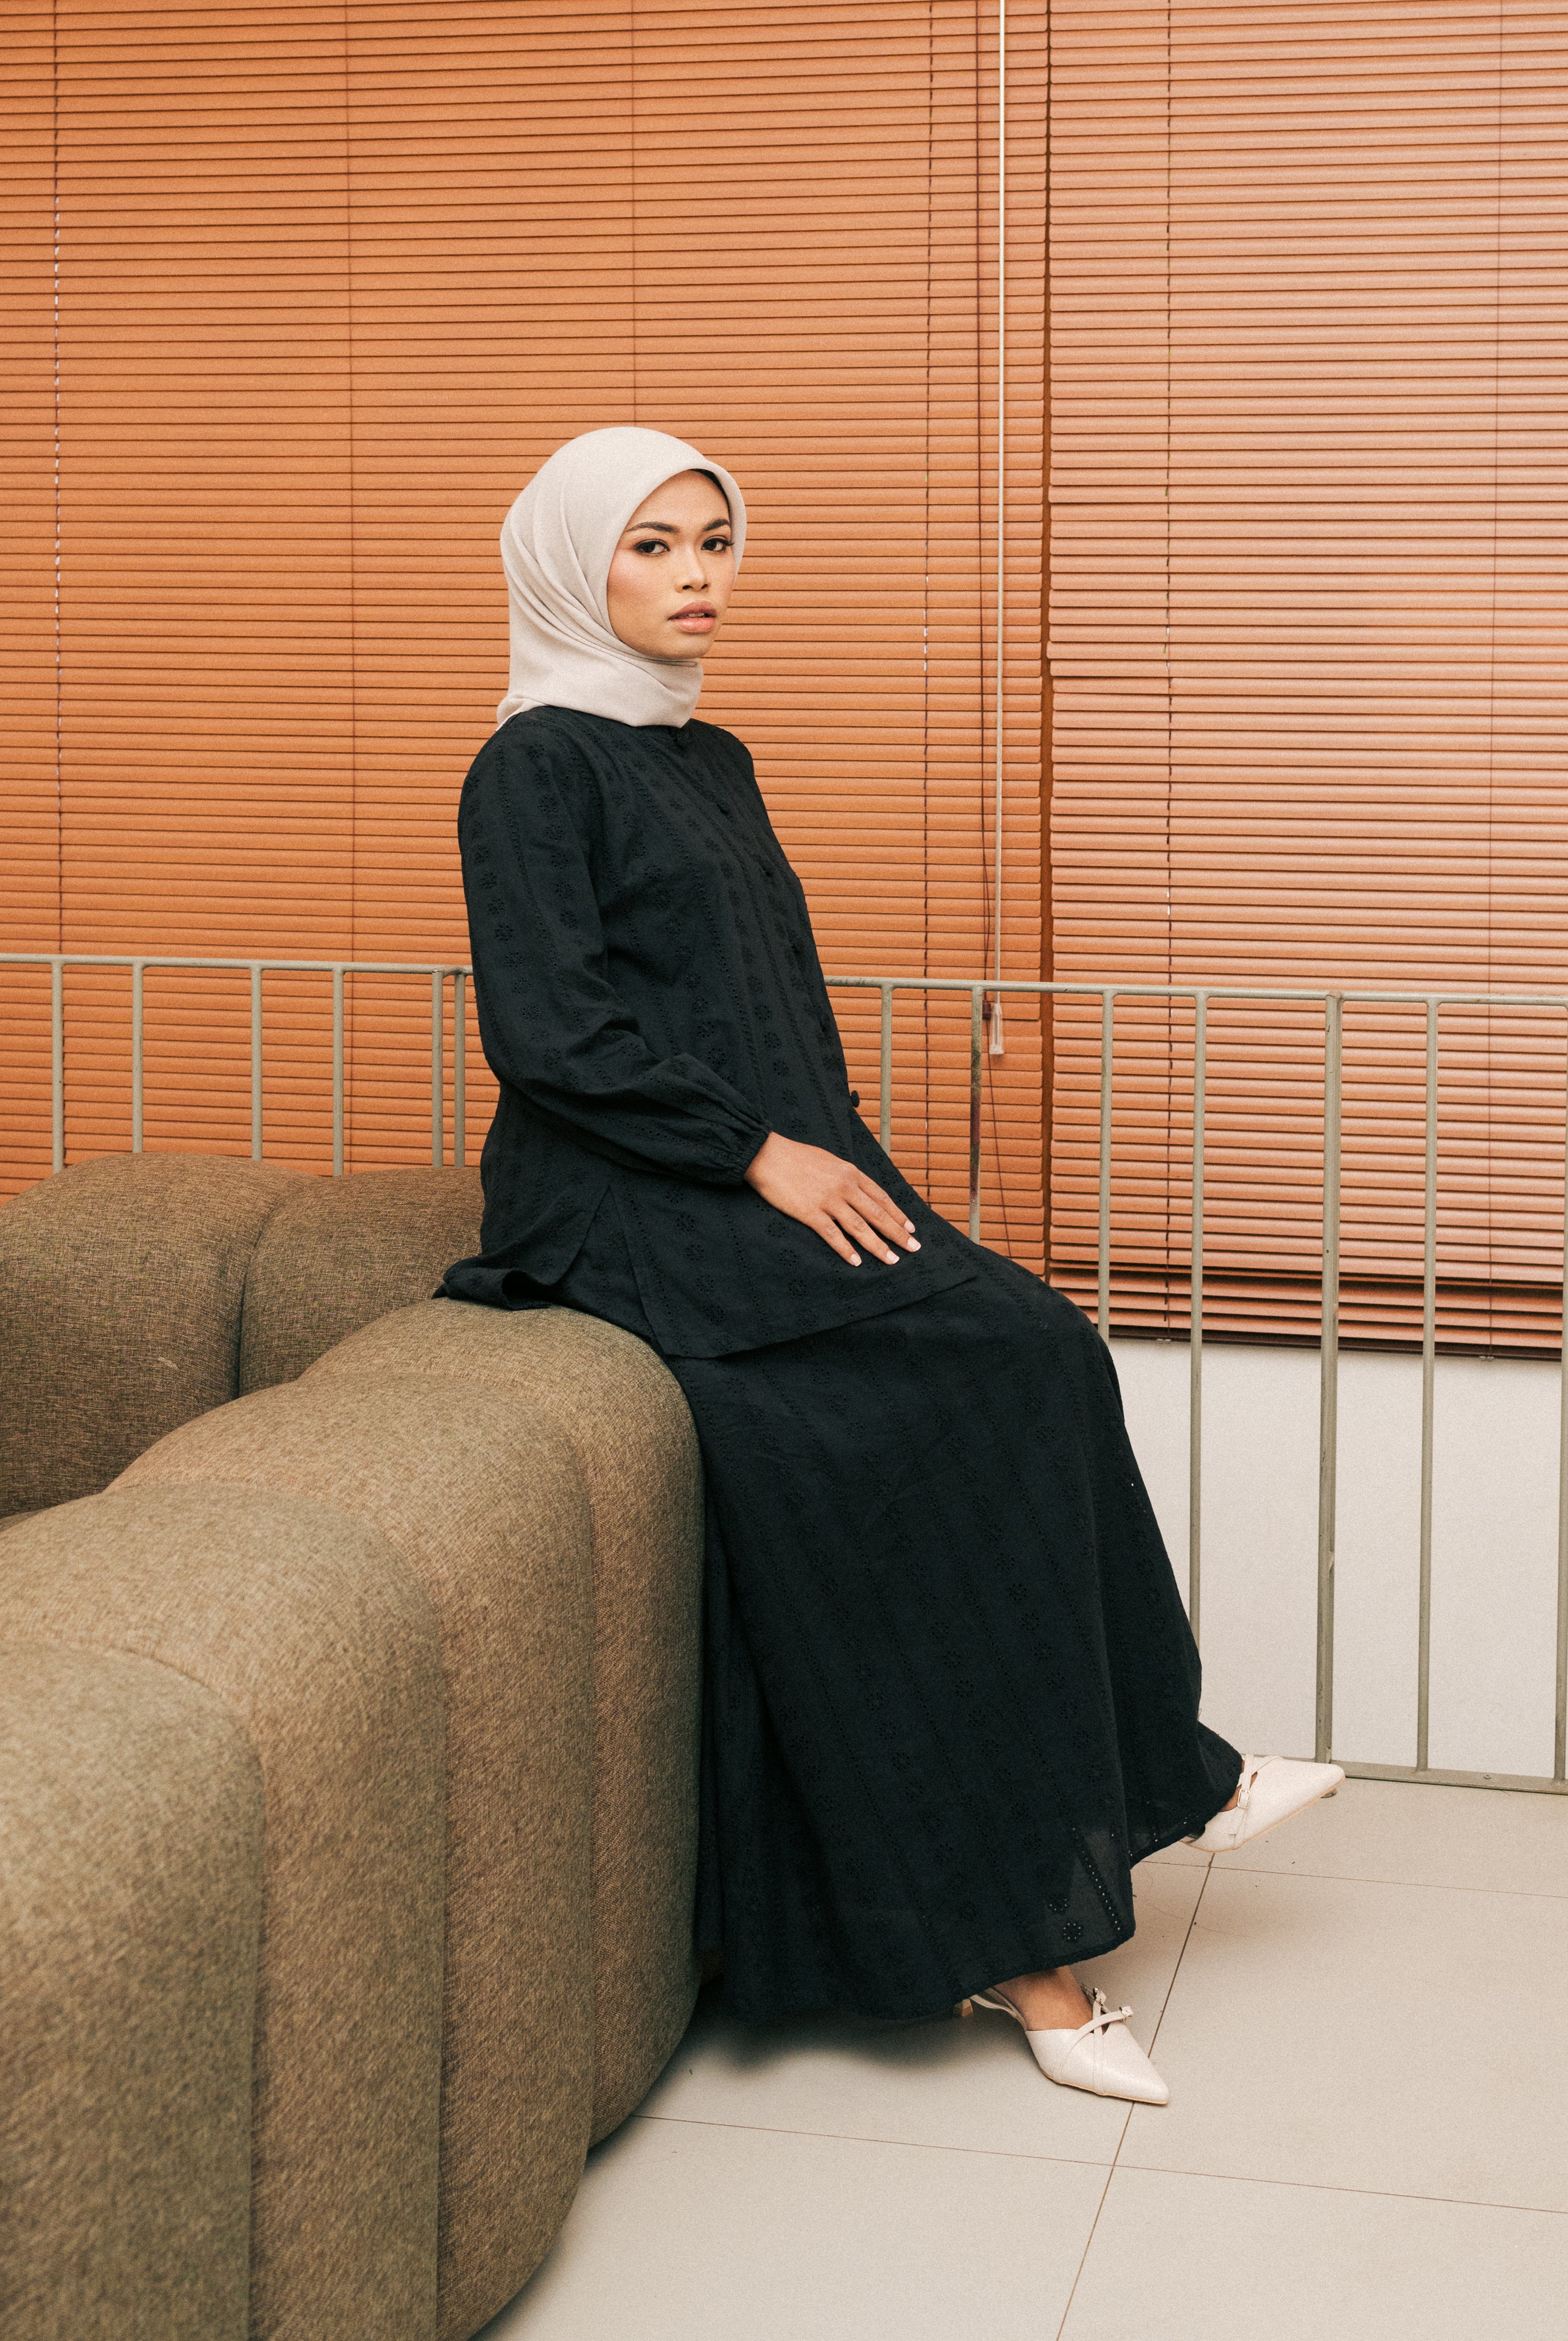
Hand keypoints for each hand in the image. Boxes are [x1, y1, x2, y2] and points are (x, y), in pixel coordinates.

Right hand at [743, 1132, 921, 1266]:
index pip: (881, 1197)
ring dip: (878, 1245)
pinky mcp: (810, 1213)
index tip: (910, 1228)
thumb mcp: (828, 1160)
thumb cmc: (795, 1156)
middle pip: (877, 1214)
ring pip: (860, 1227)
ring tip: (892, 1260)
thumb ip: (845, 1175)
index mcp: (850, 1172)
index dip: (897, 1214)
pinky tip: (857, 1262)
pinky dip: (846, 1250)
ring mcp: (828, 1200)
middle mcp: (844, 1186)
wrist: (767, 1155)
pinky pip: (833, 1235)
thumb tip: (857, 1189)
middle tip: (914, 1248)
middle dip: (897, 1233)